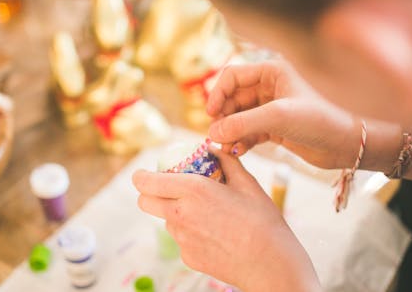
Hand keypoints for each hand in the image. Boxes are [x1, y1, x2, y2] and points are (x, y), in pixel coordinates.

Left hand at [132, 149, 319, 291]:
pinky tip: (215, 234)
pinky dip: (191, 233)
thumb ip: (225, 161)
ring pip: (165, 220)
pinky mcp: (188, 257)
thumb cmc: (262, 220)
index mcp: (193, 190)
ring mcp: (182, 239)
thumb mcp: (247, 182)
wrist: (270, 263)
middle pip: (145, 202)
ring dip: (175, 213)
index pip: (147, 182)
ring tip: (206, 214)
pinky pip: (182, 239)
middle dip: (149, 193)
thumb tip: (212, 148)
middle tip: (167, 190)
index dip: (141, 176)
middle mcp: (181, 215)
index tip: (145, 174)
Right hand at [207, 60, 359, 169]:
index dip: (217, 93)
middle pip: (233, 98)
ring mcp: (273, 108)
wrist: (347, 144)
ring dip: (230, 131)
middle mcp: (271, 87)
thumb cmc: (320, 120)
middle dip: (223, 117)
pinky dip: (241, 140)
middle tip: (216, 136)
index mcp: (272, 71)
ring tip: (226, 148)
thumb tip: (212, 132)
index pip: (233, 76)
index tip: (210, 114)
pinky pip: (249, 131)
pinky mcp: (276, 128)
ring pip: (239, 117)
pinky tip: (238, 151)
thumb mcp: (278, 117)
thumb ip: (242, 123)